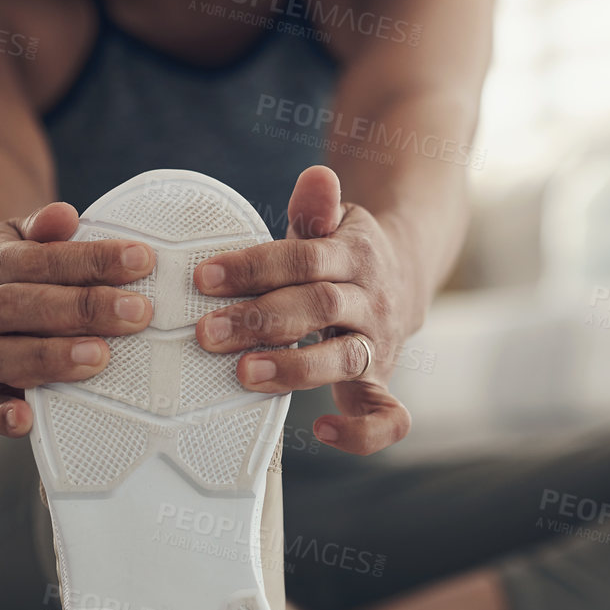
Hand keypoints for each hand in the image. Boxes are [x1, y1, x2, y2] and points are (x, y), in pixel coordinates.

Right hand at [0, 203, 155, 436]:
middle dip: (82, 309)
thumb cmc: (24, 268)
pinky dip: (2, 415)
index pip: (40, 259)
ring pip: (2, 355)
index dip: (90, 260)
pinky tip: (26, 419)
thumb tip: (64, 216)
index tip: (141, 260)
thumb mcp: (28, 236)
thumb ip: (45, 227)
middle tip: (137, 313)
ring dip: (51, 357)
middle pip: (20, 306)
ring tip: (101, 356)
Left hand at [192, 165, 415, 454]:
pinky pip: (388, 417)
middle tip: (206, 332)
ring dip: (293, 367)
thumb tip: (316, 176)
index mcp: (356, 256)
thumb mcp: (333, 222)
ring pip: (345, 357)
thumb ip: (317, 207)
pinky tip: (323, 432)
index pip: (305, 259)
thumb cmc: (342, 253)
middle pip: (320, 307)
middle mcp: (372, 302)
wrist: (405, 275)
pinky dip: (362, 433)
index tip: (204, 278)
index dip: (255, 268)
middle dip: (261, 320)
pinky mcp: (381, 383)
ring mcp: (378, 345)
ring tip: (243, 373)